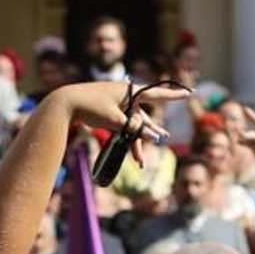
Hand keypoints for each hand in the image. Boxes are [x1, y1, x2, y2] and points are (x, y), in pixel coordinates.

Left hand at [50, 81, 186, 165]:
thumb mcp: (116, 120)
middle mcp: (126, 96)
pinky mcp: (108, 112)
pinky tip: (128, 151)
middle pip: (142, 118)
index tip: (189, 94)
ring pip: (132, 126)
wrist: (65, 104)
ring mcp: (117, 105)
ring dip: (135, 143)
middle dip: (148, 134)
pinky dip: (124, 138)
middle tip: (162, 139)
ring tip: (140, 161)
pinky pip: (122, 126)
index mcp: (130, 91)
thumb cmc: (91, 107)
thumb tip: (153, 136)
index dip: (173, 96)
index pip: (157, 94)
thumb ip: (135, 129)